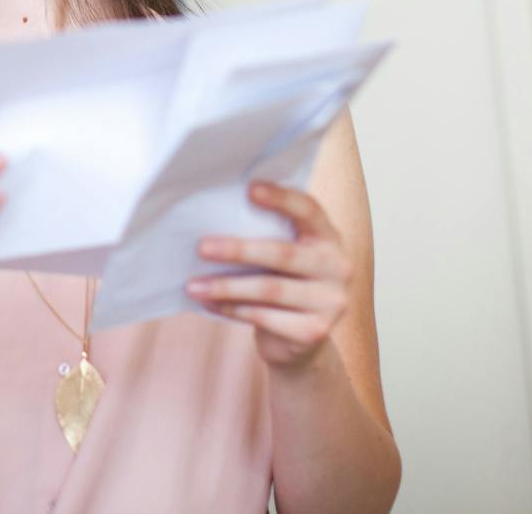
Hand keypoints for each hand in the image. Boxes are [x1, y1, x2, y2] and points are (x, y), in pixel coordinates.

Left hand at [187, 181, 351, 372]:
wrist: (299, 341)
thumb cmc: (281, 283)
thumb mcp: (283, 256)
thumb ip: (267, 236)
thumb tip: (211, 217)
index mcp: (328, 237)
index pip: (308, 210)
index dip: (281, 198)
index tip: (249, 189)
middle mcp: (337, 266)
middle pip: (282, 254)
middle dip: (238, 250)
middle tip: (201, 248)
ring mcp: (331, 301)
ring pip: (269, 290)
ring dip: (226, 286)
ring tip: (194, 285)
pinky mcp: (316, 332)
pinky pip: (265, 317)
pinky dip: (232, 310)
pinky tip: (208, 304)